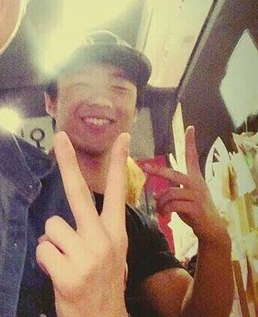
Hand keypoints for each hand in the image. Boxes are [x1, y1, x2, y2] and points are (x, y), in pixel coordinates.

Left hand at [36, 131, 129, 316]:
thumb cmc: (102, 283)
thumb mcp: (110, 254)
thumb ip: (96, 231)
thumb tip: (62, 219)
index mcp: (115, 233)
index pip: (117, 192)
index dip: (119, 163)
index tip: (121, 137)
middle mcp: (103, 240)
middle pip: (78, 192)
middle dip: (67, 162)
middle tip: (60, 137)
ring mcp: (87, 257)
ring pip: (52, 226)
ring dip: (52, 243)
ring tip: (65, 261)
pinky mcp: (69, 274)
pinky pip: (43, 249)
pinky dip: (45, 260)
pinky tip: (59, 274)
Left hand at [143, 126, 228, 245]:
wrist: (212, 229)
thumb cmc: (195, 211)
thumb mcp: (185, 196)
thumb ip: (173, 190)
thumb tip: (155, 193)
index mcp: (194, 177)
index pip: (192, 156)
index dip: (191, 142)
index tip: (190, 127)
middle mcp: (196, 183)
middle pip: (173, 174)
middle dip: (157, 170)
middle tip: (144, 167)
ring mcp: (196, 195)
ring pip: (170, 193)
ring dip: (161, 202)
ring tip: (160, 210)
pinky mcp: (195, 207)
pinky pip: (173, 205)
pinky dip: (165, 210)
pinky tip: (164, 215)